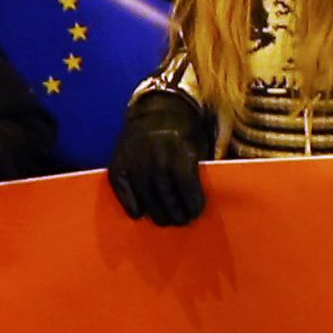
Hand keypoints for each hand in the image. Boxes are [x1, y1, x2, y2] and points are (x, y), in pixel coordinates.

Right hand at [109, 90, 210, 226]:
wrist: (157, 110)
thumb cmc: (185, 132)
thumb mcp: (200, 144)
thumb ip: (202, 168)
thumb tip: (214, 196)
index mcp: (179, 149)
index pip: (186, 184)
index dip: (192, 202)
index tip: (196, 213)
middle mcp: (155, 155)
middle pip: (165, 193)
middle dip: (175, 211)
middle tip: (181, 221)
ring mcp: (134, 159)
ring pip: (145, 194)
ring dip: (156, 211)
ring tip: (165, 220)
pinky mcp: (118, 161)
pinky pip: (122, 187)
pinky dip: (129, 202)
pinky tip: (139, 213)